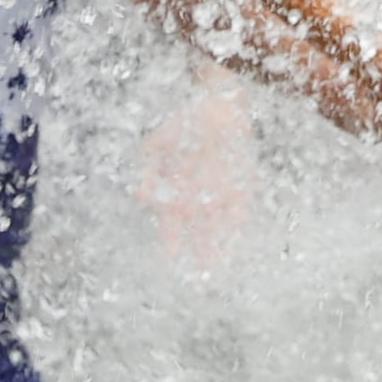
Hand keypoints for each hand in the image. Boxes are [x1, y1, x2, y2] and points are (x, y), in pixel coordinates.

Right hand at [137, 87, 254, 272]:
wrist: (214, 105)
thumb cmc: (181, 125)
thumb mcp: (156, 145)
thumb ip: (147, 170)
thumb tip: (140, 196)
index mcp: (175, 194)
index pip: (172, 227)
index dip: (171, 244)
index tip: (169, 260)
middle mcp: (197, 199)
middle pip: (199, 233)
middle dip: (200, 253)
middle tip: (201, 276)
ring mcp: (220, 194)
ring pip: (220, 227)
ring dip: (220, 245)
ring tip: (219, 266)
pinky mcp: (242, 186)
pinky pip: (242, 210)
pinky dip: (239, 223)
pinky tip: (239, 235)